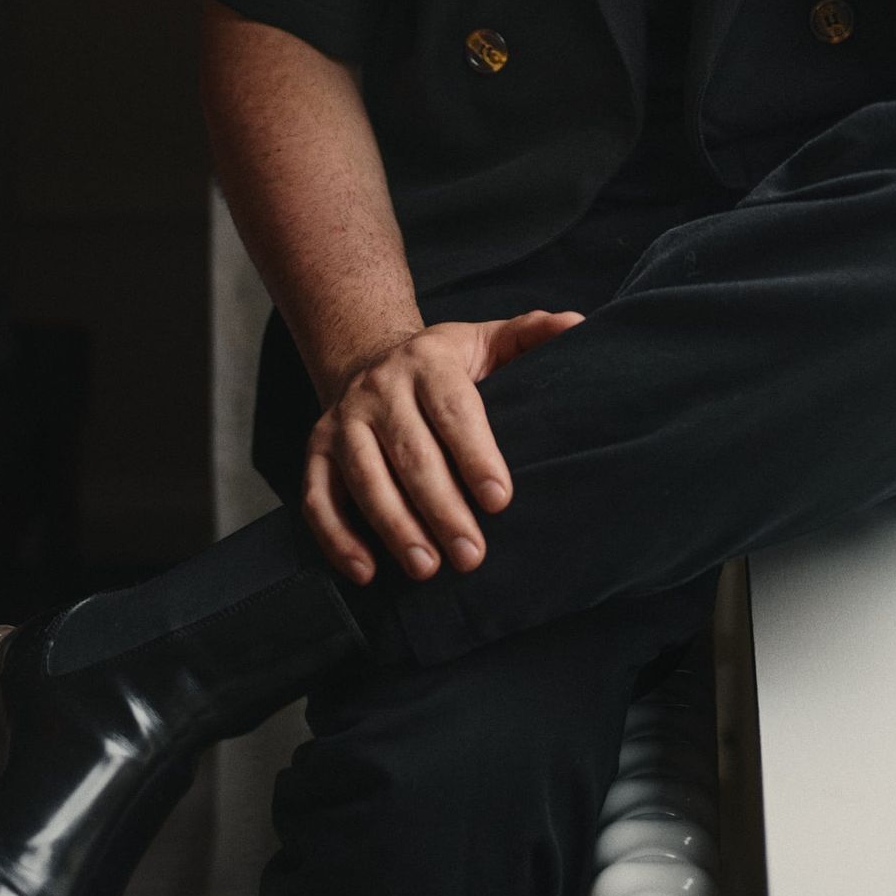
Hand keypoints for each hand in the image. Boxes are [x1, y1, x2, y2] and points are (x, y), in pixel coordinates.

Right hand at [302, 308, 582, 584]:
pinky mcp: (316, 451)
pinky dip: (337, 537)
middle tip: (472, 555)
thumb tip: (578, 324)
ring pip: (365, 478)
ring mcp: (343, 422)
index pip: (454, 410)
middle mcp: (380, 389)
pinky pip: (317, 498)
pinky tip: (367, 571)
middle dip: (441, 507)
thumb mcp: (487, 340)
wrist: (368, 355)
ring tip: (427, 568)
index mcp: (428, 362)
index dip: (476, 455)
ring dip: (394, 527)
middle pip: (411, 453)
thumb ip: (532, 334)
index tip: (500, 500)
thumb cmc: (444, 363)